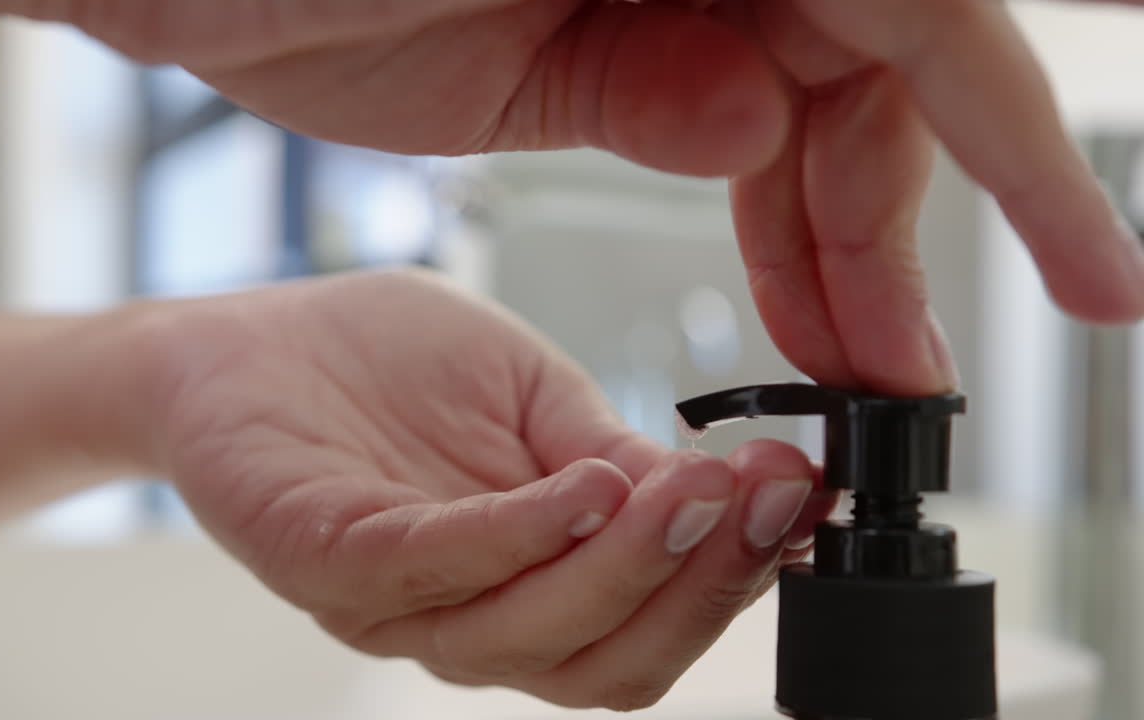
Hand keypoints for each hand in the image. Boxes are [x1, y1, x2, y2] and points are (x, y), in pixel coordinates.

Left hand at [31, 0, 1143, 397]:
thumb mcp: (468, 31)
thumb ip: (638, 67)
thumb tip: (768, 116)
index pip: (914, 24)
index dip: (1017, 153)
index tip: (1091, 279)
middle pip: (878, 84)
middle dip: (895, 241)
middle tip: (894, 389)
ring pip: (816, 121)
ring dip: (840, 249)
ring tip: (848, 372)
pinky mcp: (622, 54)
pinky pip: (742, 135)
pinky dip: (773, 221)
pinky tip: (785, 293)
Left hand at [136, 269, 836, 709]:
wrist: (245, 341)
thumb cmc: (387, 367)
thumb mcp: (532, 396)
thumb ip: (614, 453)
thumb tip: (732, 490)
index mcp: (529, 585)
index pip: (648, 623)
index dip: (735, 574)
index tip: (805, 494)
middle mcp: (472, 616)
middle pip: (608, 658)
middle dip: (704, 582)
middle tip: (770, 494)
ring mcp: (397, 604)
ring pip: (535, 636)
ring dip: (631, 568)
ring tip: (696, 492)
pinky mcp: (326, 562)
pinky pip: (437, 570)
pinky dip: (526, 535)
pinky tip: (592, 485)